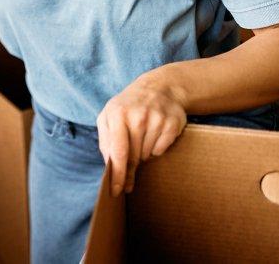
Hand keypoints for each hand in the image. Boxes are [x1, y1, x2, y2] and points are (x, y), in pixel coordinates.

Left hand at [95, 73, 186, 195]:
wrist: (158, 88)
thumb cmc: (128, 106)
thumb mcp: (109, 115)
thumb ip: (106, 140)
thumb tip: (110, 166)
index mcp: (117, 114)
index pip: (118, 152)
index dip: (118, 174)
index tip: (116, 191)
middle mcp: (138, 116)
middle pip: (133, 157)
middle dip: (129, 170)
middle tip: (128, 178)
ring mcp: (157, 119)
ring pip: (147, 155)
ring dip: (143, 154)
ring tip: (141, 138)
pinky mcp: (173, 124)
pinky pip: (161, 150)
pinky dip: (156, 149)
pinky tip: (154, 136)